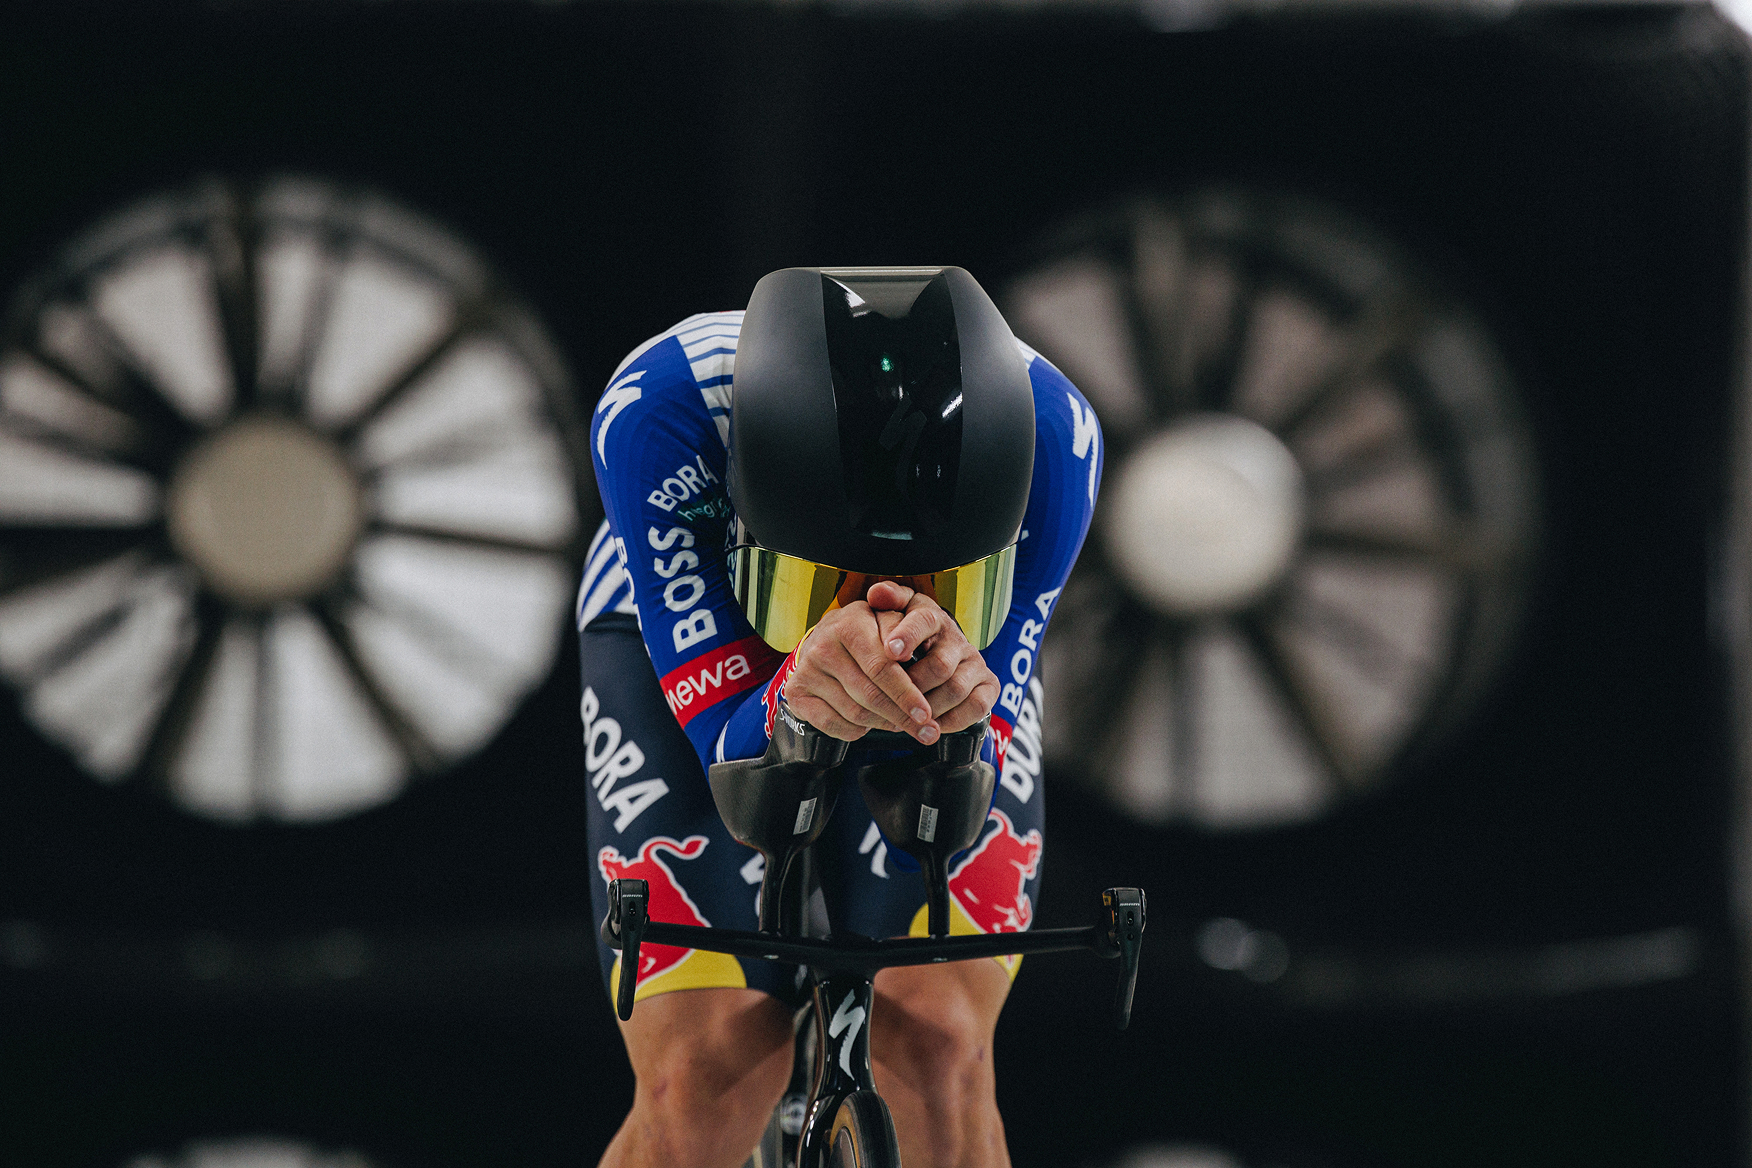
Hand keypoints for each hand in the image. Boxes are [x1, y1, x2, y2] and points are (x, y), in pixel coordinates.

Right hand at [782, 589, 938, 744]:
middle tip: (925, 732)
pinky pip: (832, 725)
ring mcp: (806, 671)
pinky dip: (856, 731)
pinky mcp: (796, 693)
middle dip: (901, 717)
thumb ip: (906, 632)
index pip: (882, 667)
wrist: (826, 638)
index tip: (927, 713)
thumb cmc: (868, 632)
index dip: (907, 693)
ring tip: (901, 725)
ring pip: (854, 713)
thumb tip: (906, 656)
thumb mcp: (888, 622)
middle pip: (869, 695)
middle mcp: (823, 646)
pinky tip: (870, 725)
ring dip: (883, 724)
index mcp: (849, 624)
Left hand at [868, 581, 1000, 735]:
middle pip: (939, 665)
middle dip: (913, 687)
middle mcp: (958, 638)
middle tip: (890, 702)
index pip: (924, 620)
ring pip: (956, 689)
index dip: (908, 635)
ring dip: (928, 707)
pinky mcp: (989, 685)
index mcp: (932, 617)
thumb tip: (877, 593)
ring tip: (905, 717)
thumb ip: (888, 603)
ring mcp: (976, 663)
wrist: (936, 662)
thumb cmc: (907, 640)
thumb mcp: (895, 617)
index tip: (890, 651)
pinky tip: (931, 724)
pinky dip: (952, 720)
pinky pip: (976, 707)